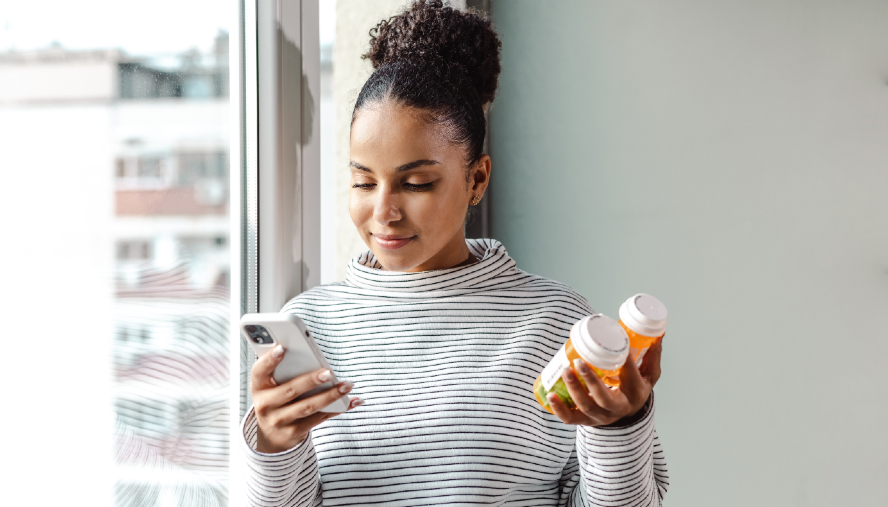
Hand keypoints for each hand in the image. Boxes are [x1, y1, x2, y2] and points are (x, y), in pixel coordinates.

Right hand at [251, 345, 361, 452]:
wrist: (270, 436)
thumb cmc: (275, 400)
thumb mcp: (269, 386)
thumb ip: (282, 370)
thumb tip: (309, 353)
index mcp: (258, 387)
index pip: (259, 371)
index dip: (269, 360)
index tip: (281, 348)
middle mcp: (265, 405)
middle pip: (290, 390)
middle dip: (311, 380)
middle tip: (329, 372)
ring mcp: (279, 421)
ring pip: (308, 407)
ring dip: (330, 395)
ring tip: (347, 385)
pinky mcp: (294, 432)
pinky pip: (319, 418)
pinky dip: (338, 409)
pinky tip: (352, 401)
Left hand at [548, 337, 662, 425]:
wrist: (629, 414)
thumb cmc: (636, 388)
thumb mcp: (649, 374)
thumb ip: (652, 354)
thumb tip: (658, 332)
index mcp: (636, 393)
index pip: (631, 377)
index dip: (624, 362)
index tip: (616, 344)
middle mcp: (619, 408)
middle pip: (604, 398)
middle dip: (591, 381)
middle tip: (579, 362)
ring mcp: (602, 417)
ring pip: (587, 407)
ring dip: (574, 390)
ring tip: (564, 370)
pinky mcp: (587, 421)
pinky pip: (571, 419)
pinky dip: (559, 409)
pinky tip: (550, 395)